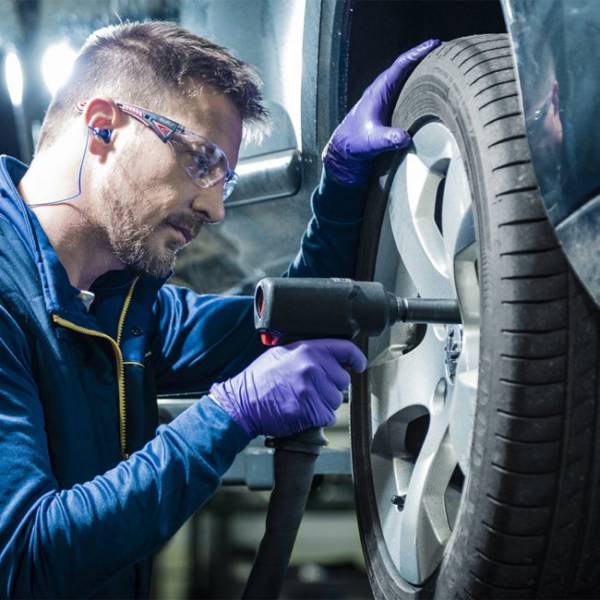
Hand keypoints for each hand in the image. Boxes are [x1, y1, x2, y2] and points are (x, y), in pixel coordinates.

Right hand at [209, 339, 366, 437]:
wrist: (242, 402)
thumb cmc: (261, 378)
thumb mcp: (283, 353)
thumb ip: (309, 352)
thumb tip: (334, 357)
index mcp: (307, 349)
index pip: (345, 349)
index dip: (357, 359)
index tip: (359, 365)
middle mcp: (312, 366)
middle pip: (343, 380)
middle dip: (332, 387)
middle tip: (312, 389)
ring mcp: (310, 389)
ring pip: (336, 400)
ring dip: (325, 404)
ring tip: (303, 400)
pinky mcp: (308, 410)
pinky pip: (327, 416)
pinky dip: (318, 418)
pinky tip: (302, 411)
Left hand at [322, 38, 440, 185]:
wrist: (345, 151)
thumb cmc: (355, 144)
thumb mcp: (371, 142)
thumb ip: (387, 139)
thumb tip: (404, 137)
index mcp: (379, 91)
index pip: (400, 66)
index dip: (417, 53)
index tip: (434, 44)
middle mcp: (383, 91)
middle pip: (407, 68)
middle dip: (426, 58)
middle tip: (447, 51)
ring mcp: (386, 99)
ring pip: (407, 79)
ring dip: (424, 71)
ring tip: (444, 66)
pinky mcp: (389, 108)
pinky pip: (407, 91)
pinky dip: (419, 86)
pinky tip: (432, 90)